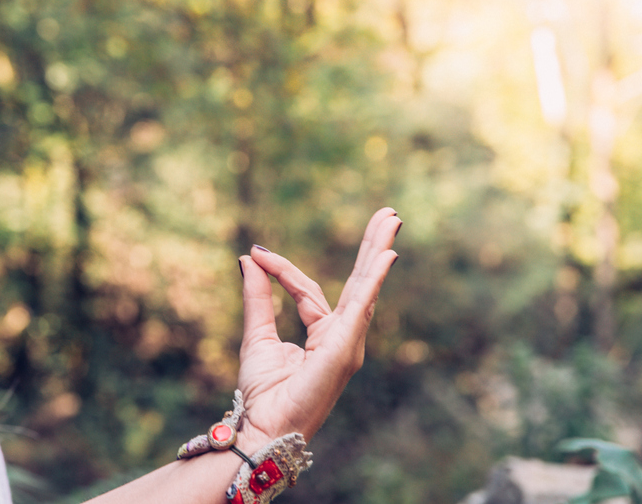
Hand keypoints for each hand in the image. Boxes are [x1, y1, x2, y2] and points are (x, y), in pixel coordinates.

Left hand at [234, 207, 400, 450]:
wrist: (263, 427)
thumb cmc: (262, 394)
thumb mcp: (257, 334)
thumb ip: (258, 295)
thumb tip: (250, 257)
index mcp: (324, 335)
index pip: (307, 290)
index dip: (282, 269)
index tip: (257, 252)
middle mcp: (342, 337)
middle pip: (359, 282)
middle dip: (371, 246)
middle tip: (387, 214)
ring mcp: (348, 343)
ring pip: (365, 288)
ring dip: (378, 251)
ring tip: (391, 219)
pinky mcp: (345, 349)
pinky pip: (361, 307)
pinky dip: (374, 280)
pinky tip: (387, 256)